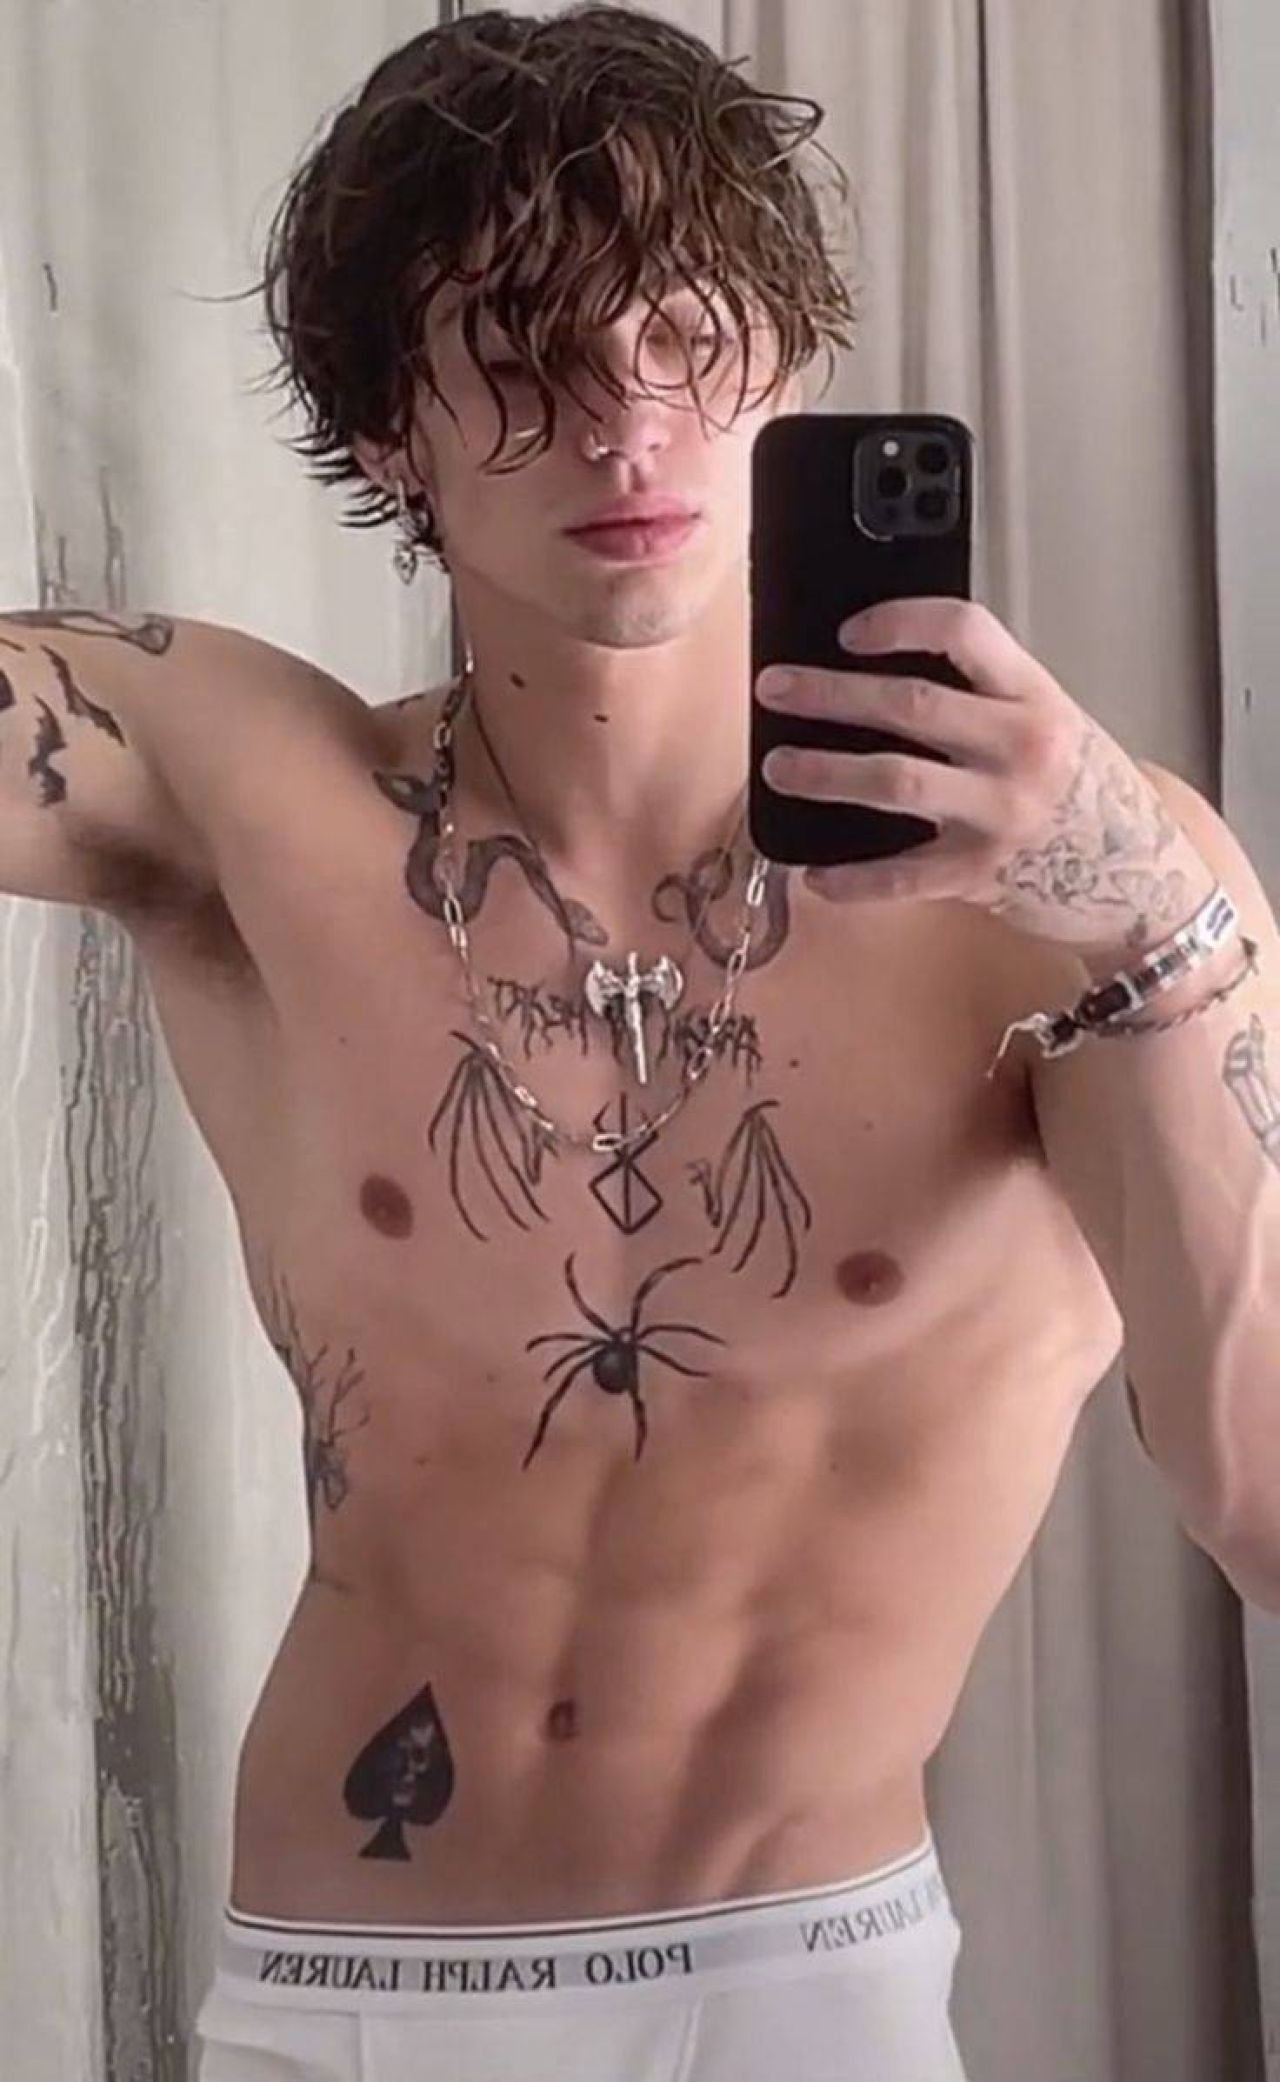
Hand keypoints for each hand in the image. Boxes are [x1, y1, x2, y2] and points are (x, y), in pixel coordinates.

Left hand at [757, 597, 1216, 962]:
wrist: (1144, 881)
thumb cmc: (1086, 795)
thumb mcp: (1055, 728)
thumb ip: (989, 702)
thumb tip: (885, 678)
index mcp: (1036, 698)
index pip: (965, 633)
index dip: (900, 622)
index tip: (849, 632)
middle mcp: (1020, 749)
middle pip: (911, 706)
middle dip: (831, 694)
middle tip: (776, 688)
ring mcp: (1000, 813)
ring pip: (895, 781)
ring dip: (825, 773)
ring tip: (778, 767)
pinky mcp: (981, 874)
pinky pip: (901, 876)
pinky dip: (852, 880)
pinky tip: (814, 877)